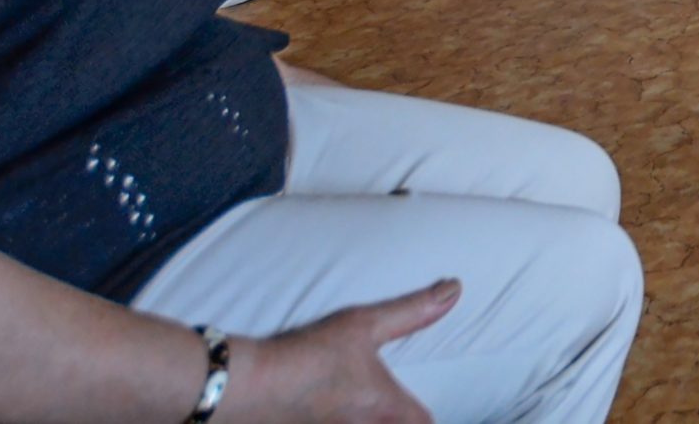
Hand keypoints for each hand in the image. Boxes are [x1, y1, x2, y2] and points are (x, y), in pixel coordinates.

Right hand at [220, 278, 458, 423]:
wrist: (242, 386)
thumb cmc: (307, 355)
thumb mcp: (363, 325)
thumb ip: (413, 311)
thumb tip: (455, 289)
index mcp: (385, 408)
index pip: (425, 423)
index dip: (425, 417)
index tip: (420, 408)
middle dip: (398, 419)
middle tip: (396, 408)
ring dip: (366, 421)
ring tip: (362, 409)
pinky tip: (328, 415)